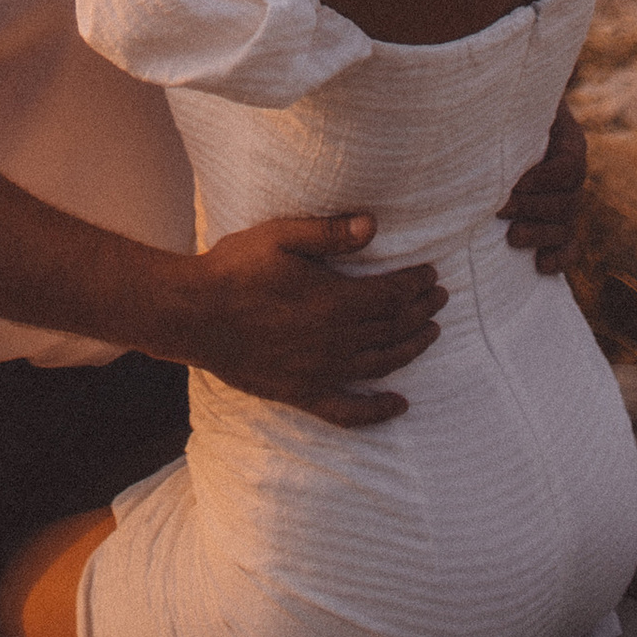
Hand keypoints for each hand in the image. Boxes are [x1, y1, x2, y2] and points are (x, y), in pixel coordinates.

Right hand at [164, 214, 444, 430]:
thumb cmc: (236, 268)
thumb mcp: (282, 237)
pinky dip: (378, 410)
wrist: (196, 315)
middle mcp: (337, 342)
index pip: (391, 295)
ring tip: (431, 335)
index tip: (432, 274)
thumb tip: (374, 225)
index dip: (415, 284)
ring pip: (381, 364)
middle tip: (440, 299)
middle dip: (420, 312)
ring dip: (411, 349)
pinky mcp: (304, 393)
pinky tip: (399, 405)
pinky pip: (350, 411)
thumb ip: (330, 233)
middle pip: (392, 329)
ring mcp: (323, 372)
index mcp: (335, 302)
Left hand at [499, 103, 586, 273]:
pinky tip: (541, 265)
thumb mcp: (514, 99)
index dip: (544, 180)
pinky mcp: (558, 220)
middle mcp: (573, 172)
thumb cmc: (507, 103)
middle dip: (532, 208)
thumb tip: (487, 103)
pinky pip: (571, 244)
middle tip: (499, 209)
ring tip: (512, 237)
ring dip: (540, 234)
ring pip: (567, 225)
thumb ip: (510, 106)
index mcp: (569, 140)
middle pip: (568, 201)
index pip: (570, 167)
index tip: (513, 183)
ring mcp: (568, 198)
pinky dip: (560, 257)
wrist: (509, 116)